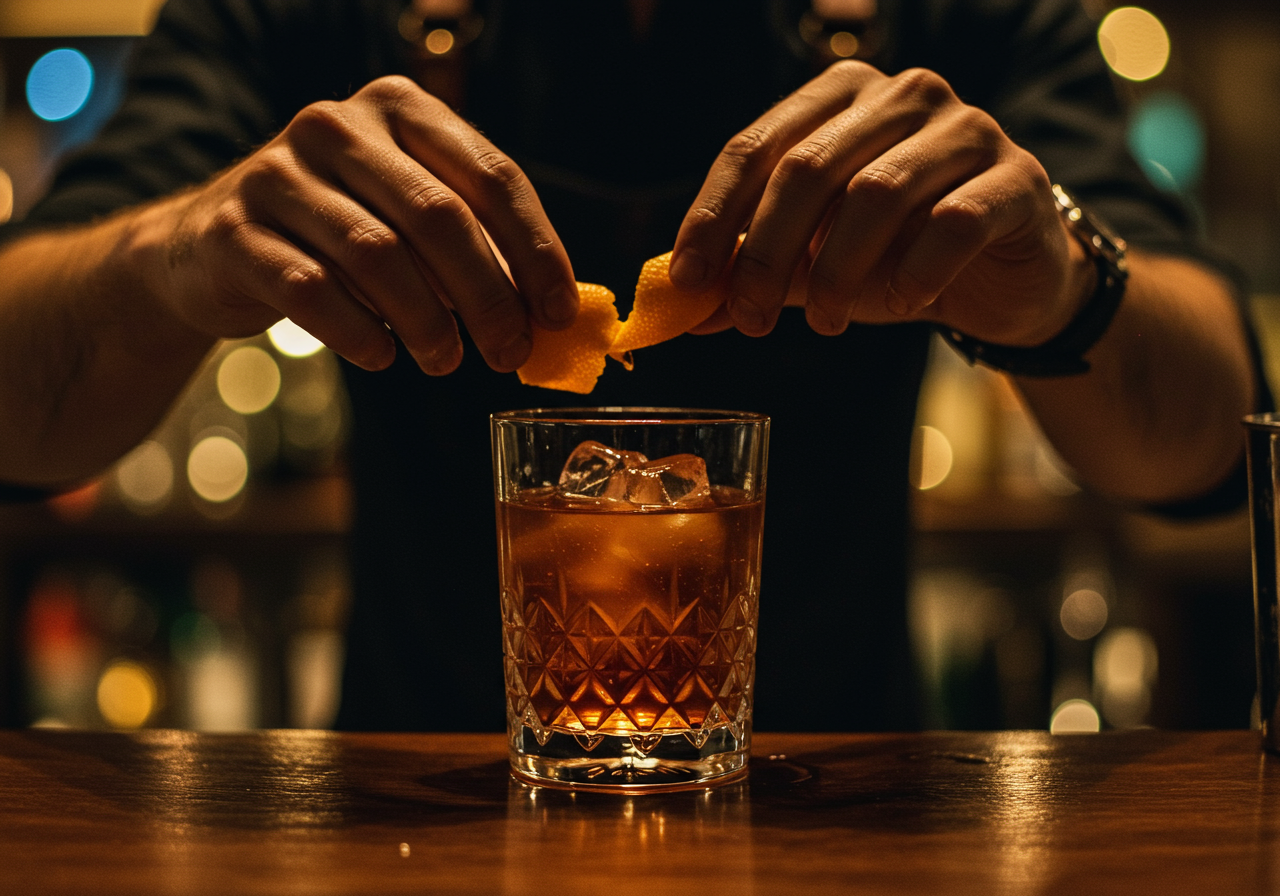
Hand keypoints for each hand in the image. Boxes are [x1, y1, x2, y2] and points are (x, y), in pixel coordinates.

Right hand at [135, 76, 578, 373]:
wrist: (208, 245)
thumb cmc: (336, 235)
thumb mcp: (408, 220)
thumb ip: (475, 250)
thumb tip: (548, 316)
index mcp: (398, 108)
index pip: (490, 175)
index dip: (536, 249)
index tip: (559, 312)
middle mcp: (335, 127)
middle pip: (438, 215)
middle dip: (488, 295)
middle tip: (510, 351)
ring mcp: (275, 174)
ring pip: (378, 255)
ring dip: (427, 321)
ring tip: (446, 361)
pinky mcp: (231, 232)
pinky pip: (311, 291)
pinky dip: (359, 331)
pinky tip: (381, 356)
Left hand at [670, 61, 1090, 346]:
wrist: (1004, 278)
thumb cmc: (896, 257)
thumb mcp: (813, 264)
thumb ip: (754, 273)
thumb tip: (683, 307)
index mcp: (839, 97)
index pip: (755, 147)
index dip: (713, 215)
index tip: (688, 280)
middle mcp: (903, 95)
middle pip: (808, 168)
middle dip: (767, 254)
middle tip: (750, 320)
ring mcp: (966, 129)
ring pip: (876, 193)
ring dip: (837, 272)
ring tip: (825, 323)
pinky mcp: (1016, 179)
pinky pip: (953, 224)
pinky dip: (913, 272)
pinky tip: (898, 303)